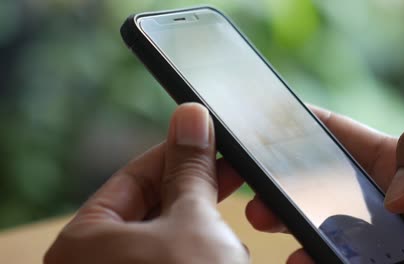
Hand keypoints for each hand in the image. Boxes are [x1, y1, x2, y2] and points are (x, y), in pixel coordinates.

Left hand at [44, 103, 248, 263]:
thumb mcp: (193, 221)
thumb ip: (190, 168)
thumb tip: (191, 115)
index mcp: (85, 242)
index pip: (134, 176)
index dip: (175, 151)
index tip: (206, 133)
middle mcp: (98, 263)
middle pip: (153, 205)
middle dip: (197, 189)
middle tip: (231, 166)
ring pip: (171, 234)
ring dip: (206, 224)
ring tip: (233, 222)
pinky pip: (180, 257)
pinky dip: (205, 249)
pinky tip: (229, 254)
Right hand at [239, 105, 403, 263]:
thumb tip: (392, 193)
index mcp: (392, 162)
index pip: (332, 136)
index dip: (295, 128)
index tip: (261, 133)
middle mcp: (379, 200)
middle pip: (316, 190)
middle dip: (282, 192)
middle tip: (258, 202)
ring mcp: (382, 240)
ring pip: (326, 234)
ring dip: (297, 234)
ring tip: (276, 234)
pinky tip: (305, 262)